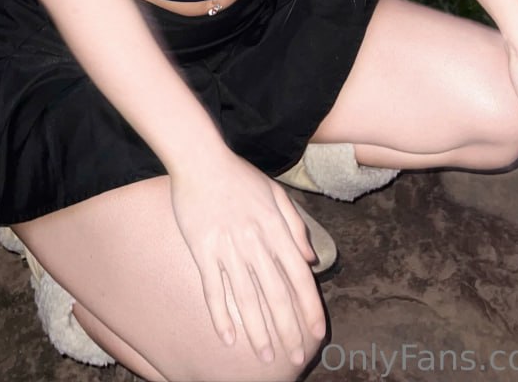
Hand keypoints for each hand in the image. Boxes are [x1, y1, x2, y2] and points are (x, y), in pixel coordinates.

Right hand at [169, 151, 325, 364]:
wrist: (200, 159)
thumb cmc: (239, 175)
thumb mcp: (276, 193)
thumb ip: (295, 226)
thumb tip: (310, 258)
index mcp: (276, 228)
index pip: (299, 276)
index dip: (309, 306)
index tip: (317, 332)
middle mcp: (256, 242)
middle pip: (276, 293)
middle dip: (288, 329)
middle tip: (296, 357)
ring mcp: (228, 247)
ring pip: (247, 297)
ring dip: (257, 330)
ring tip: (265, 356)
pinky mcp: (203, 250)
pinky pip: (213, 288)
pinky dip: (221, 315)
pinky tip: (228, 338)